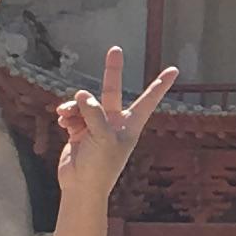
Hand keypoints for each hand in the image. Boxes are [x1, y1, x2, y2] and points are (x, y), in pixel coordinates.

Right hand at [56, 45, 179, 202]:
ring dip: (72, 107)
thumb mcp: (102, 137)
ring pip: (84, 103)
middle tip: (116, 49)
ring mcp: (96, 125)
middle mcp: (114, 122)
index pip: (148, 100)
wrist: (80, 187)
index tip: (175, 70)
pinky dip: (66, 116)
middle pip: (112, 90)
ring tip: (65, 115)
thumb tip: (82, 94)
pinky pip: (72, 114)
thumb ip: (94, 112)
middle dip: (112, 70)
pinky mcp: (79, 131)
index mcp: (130, 125)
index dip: (160, 85)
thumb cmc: (100, 166)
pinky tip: (61, 122)